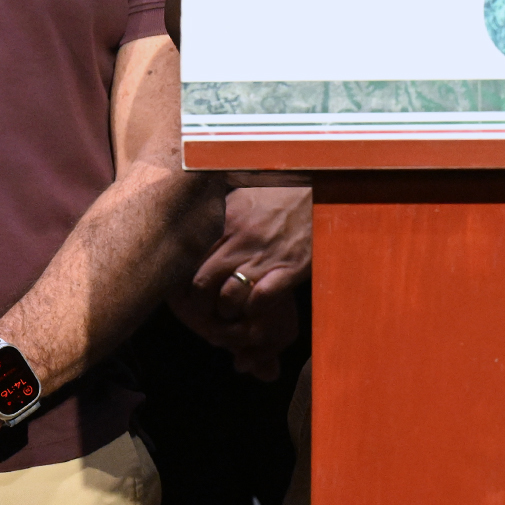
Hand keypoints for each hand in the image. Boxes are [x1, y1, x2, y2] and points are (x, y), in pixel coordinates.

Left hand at [172, 185, 311, 379]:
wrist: (323, 187)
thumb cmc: (284, 191)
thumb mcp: (246, 194)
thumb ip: (222, 213)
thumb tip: (200, 225)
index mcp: (227, 220)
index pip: (190, 258)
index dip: (181, 280)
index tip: (181, 292)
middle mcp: (241, 239)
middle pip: (202, 283)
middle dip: (198, 305)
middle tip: (200, 314)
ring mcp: (265, 255)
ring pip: (228, 297)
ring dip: (225, 313)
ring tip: (227, 317)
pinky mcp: (289, 269)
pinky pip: (261, 299)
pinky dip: (254, 312)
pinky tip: (254, 313)